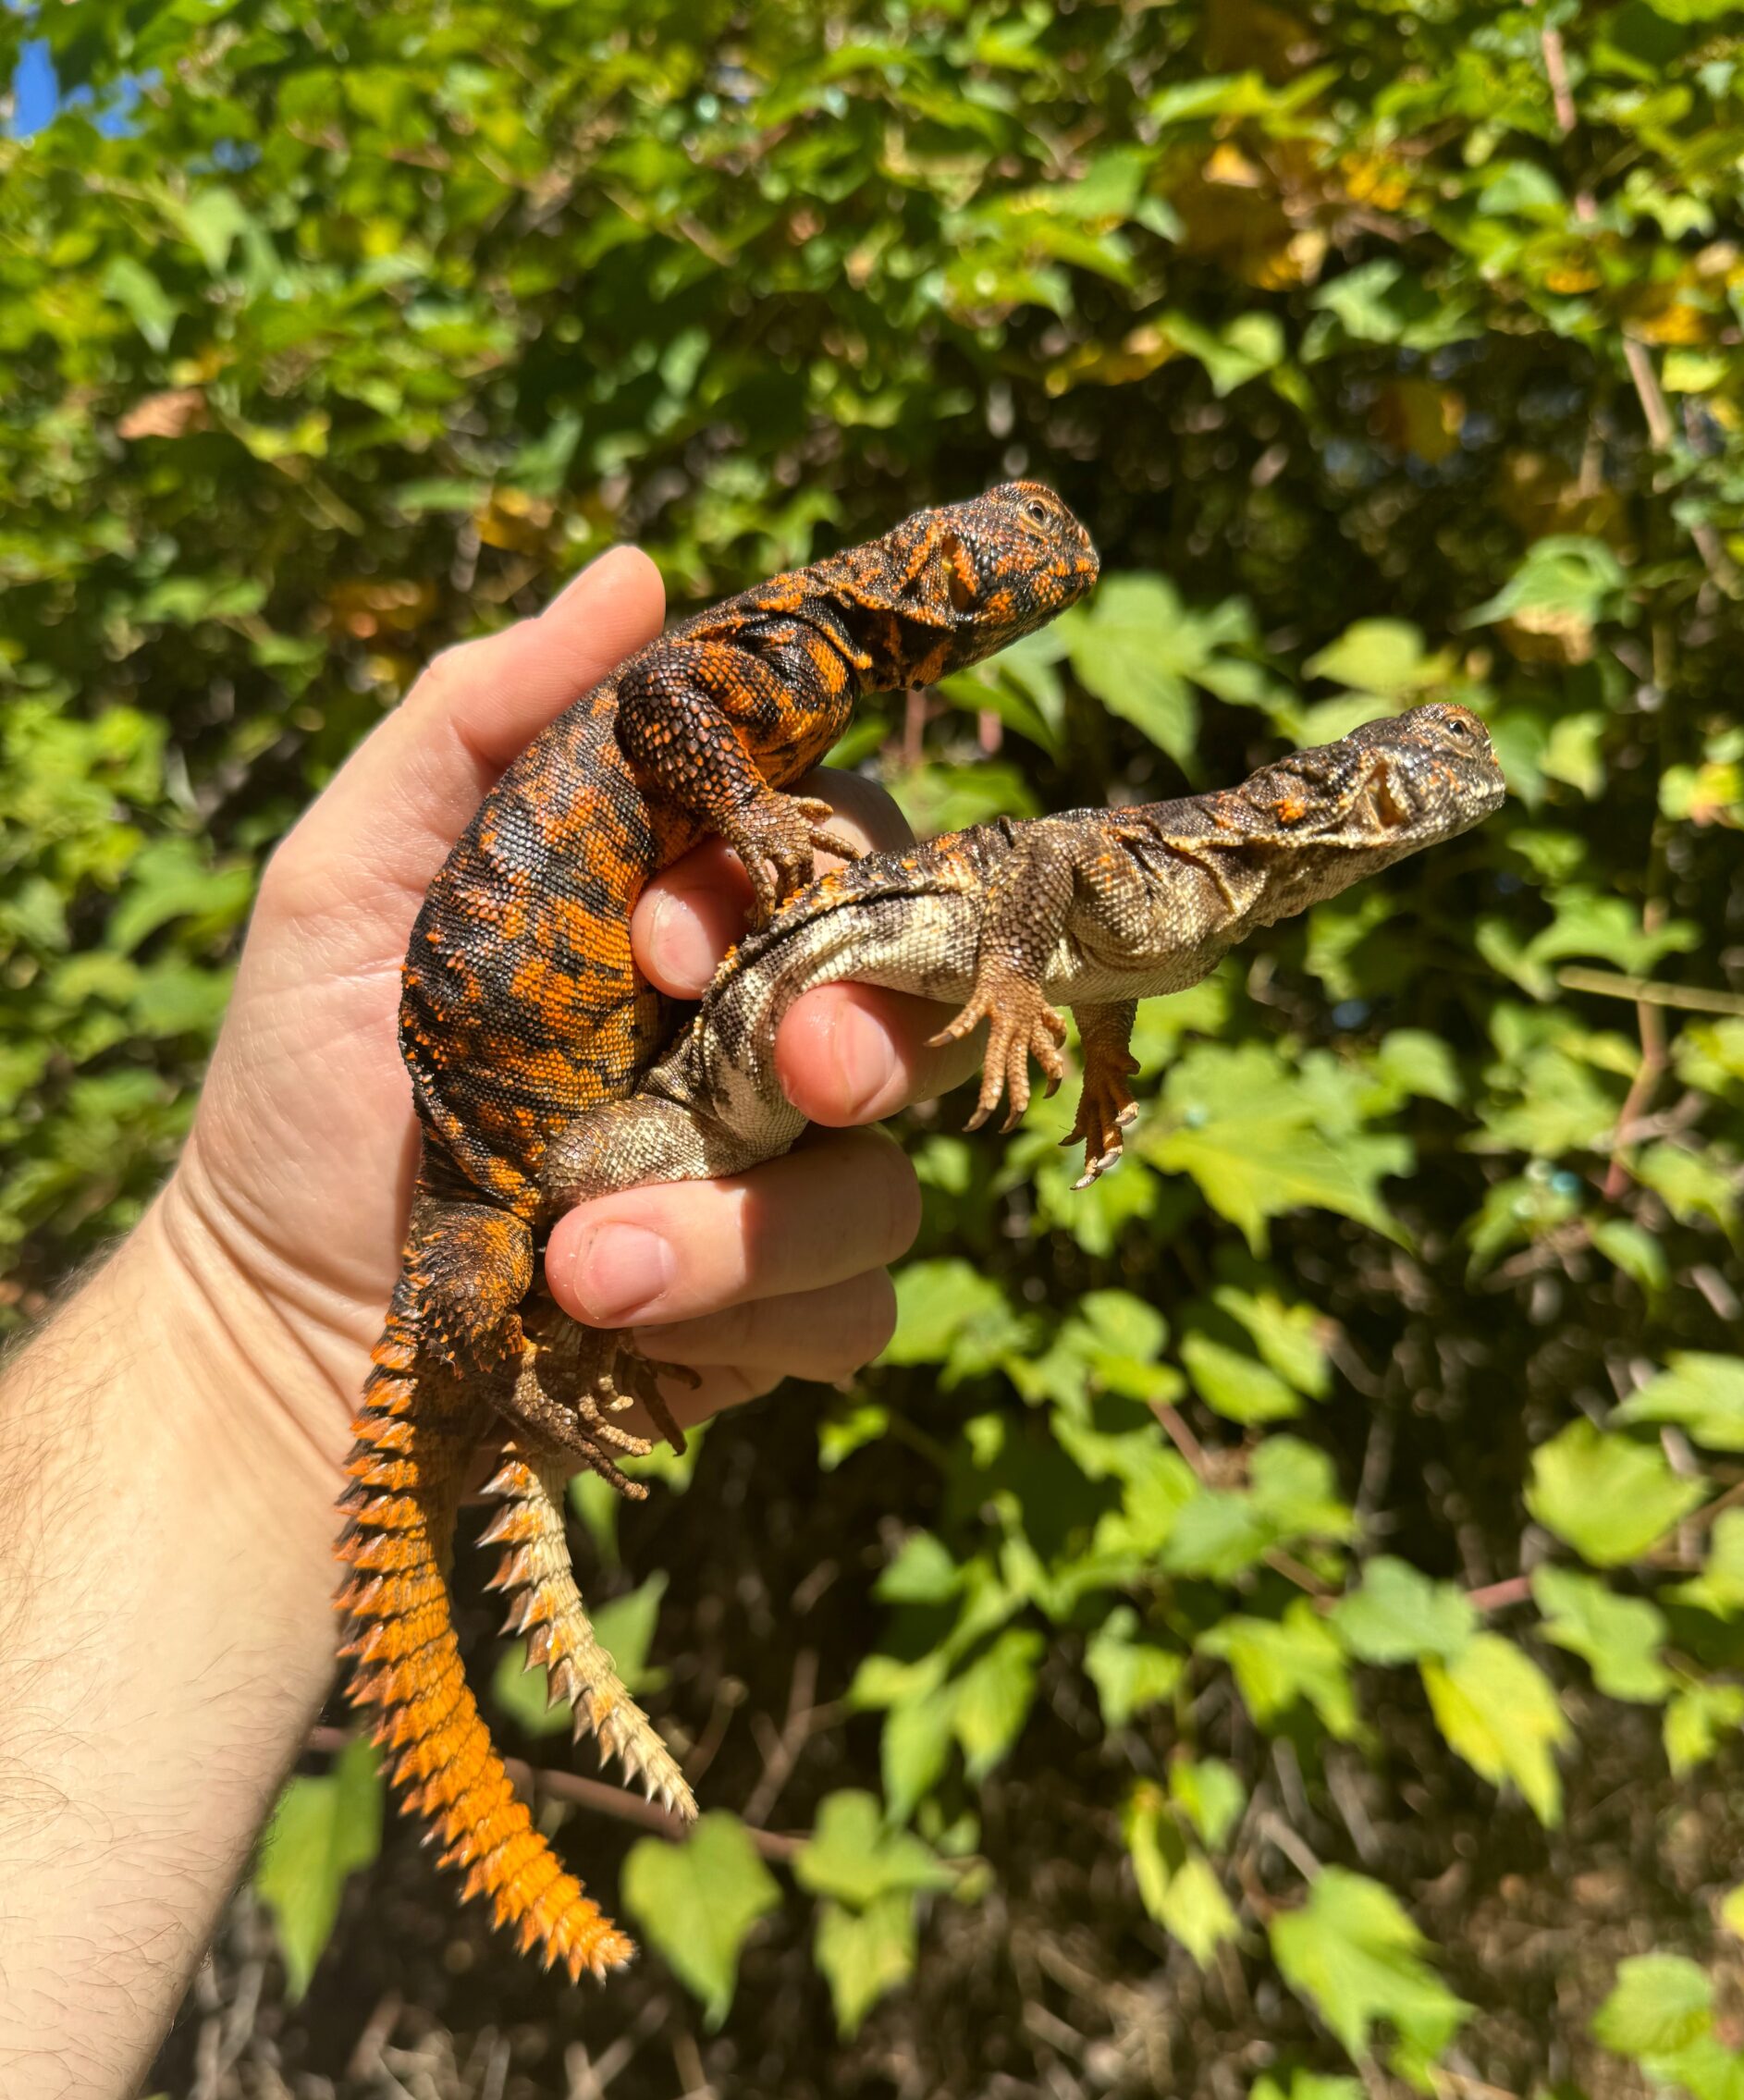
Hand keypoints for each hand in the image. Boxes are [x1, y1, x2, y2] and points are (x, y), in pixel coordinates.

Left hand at [166, 544, 976, 1472]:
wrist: (275, 1320)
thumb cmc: (306, 1087)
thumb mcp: (349, 881)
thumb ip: (476, 722)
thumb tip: (634, 572)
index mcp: (682, 919)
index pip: (827, 841)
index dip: (788, 870)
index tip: (665, 936)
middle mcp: (751, 1039)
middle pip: (907, 1001)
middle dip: (862, 1035)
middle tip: (795, 1078)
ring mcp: (774, 1183)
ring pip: (885, 1178)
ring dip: (747, 1225)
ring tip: (578, 1266)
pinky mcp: (776, 1317)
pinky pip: (854, 1309)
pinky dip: (746, 1319)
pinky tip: (609, 1322)